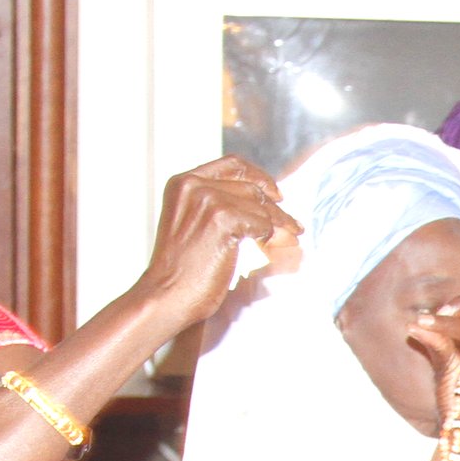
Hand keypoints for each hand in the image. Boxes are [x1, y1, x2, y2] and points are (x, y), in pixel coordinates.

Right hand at [135, 157, 295, 333]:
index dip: (259, 176)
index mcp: (183, 183)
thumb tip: (265, 208)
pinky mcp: (223, 219)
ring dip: (279, 225)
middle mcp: (194, 185)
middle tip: (293, 224)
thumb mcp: (193, 226)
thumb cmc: (182, 271)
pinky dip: (269, 237)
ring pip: (260, 206)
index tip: (275, 192)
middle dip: (276, 207)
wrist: (166, 295)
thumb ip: (218, 208)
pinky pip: (262, 223)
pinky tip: (269, 248)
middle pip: (251, 186)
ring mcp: (208, 200)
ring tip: (290, 238)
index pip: (231, 165)